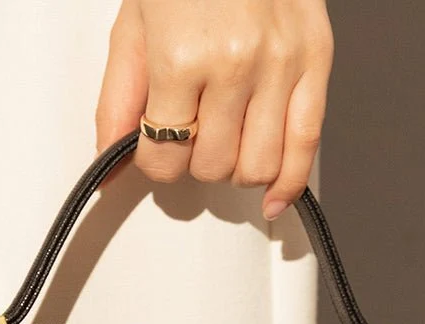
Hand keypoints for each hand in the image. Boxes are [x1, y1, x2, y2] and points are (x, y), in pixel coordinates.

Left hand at [96, 0, 332, 219]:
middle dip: (195, 160)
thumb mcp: (135, 26)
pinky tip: (273, 197)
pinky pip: (306, 148)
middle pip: (211, 167)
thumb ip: (119, 99)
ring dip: (235, 167)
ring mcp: (280, 66)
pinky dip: (289, 184)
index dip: (155, 160)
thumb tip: (109, 163)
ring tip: (227, 139)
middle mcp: (236, 65)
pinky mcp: (315, 63)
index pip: (164, 156)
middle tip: (192, 130)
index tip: (156, 145)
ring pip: (255, 167)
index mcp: (183, 55)